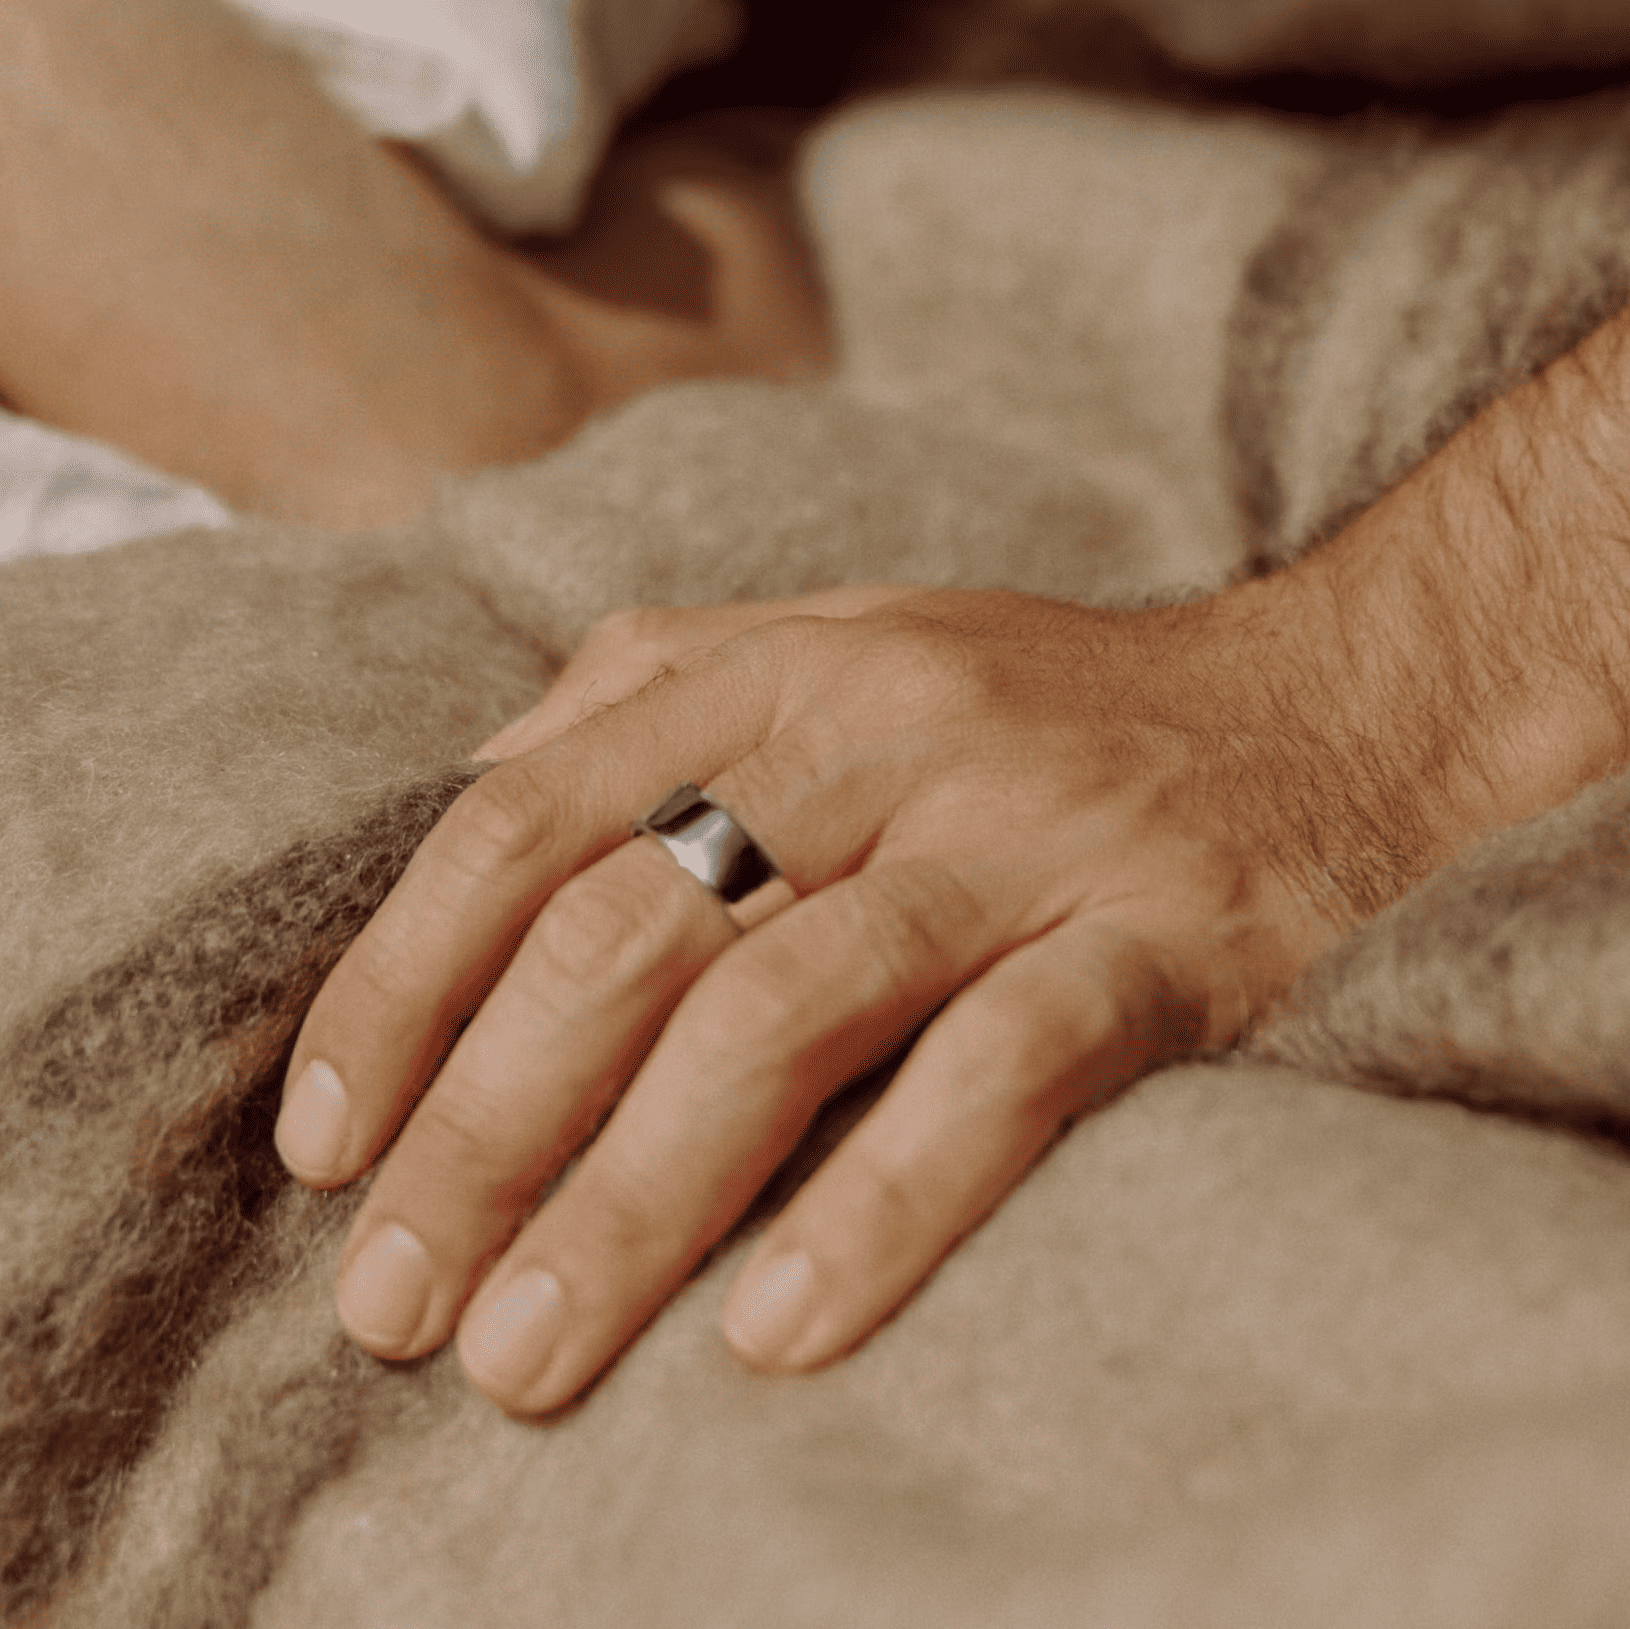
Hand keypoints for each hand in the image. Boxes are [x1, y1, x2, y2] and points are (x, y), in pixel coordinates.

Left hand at [278, 583, 1364, 1414]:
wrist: (1312, 714)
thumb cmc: (1031, 711)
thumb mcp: (831, 649)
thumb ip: (650, 696)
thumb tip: (468, 803)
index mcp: (775, 673)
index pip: (524, 819)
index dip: (400, 984)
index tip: (326, 1146)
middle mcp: (881, 738)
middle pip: (626, 935)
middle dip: (481, 1129)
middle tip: (392, 1300)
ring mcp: (1019, 840)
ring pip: (782, 1015)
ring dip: (632, 1200)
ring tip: (526, 1354)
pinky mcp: (1152, 945)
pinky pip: (996, 1082)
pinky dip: (874, 1208)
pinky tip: (770, 1332)